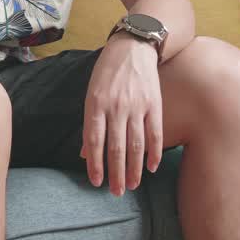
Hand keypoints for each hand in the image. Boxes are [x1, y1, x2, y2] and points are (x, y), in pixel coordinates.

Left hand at [81, 34, 162, 196]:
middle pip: (116, 147)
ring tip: (132, 185)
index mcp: (96, 104)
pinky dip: (154, 152)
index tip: (96, 182)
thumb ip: (90, 124)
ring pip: (136, 144)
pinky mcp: (154, 103)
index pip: (94, 141)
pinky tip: (152, 168)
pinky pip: (155, 133)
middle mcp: (116, 107)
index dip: (95, 164)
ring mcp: (136, 105)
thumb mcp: (91, 93)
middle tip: (116, 192)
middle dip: (115, 174)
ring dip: (134, 169)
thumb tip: (85, 153)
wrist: (133, 47)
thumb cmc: (107, 72)